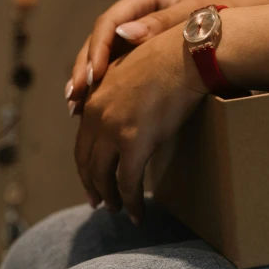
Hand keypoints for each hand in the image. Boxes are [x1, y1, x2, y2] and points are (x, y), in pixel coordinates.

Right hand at [67, 0, 228, 110]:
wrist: (228, 29)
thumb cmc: (214, 18)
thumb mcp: (192, 16)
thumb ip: (161, 24)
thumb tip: (126, 34)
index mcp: (140, 0)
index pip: (108, 23)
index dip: (97, 49)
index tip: (94, 74)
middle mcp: (128, 15)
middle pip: (96, 41)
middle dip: (84, 68)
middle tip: (76, 94)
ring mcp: (128, 34)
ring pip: (98, 57)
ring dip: (85, 81)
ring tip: (73, 105)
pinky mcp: (131, 52)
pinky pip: (109, 69)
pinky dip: (98, 88)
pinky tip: (86, 108)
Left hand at [74, 23, 206, 223]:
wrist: (185, 53)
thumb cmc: (168, 56)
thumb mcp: (132, 69)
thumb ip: (119, 89)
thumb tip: (123, 107)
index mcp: (94, 96)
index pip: (82, 139)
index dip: (85, 163)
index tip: (90, 178)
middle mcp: (96, 114)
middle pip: (86, 160)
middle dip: (91, 184)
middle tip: (97, 202)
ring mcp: (113, 129)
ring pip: (103, 175)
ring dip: (109, 197)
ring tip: (117, 210)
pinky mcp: (134, 142)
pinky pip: (128, 183)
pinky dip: (130, 202)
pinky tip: (137, 215)